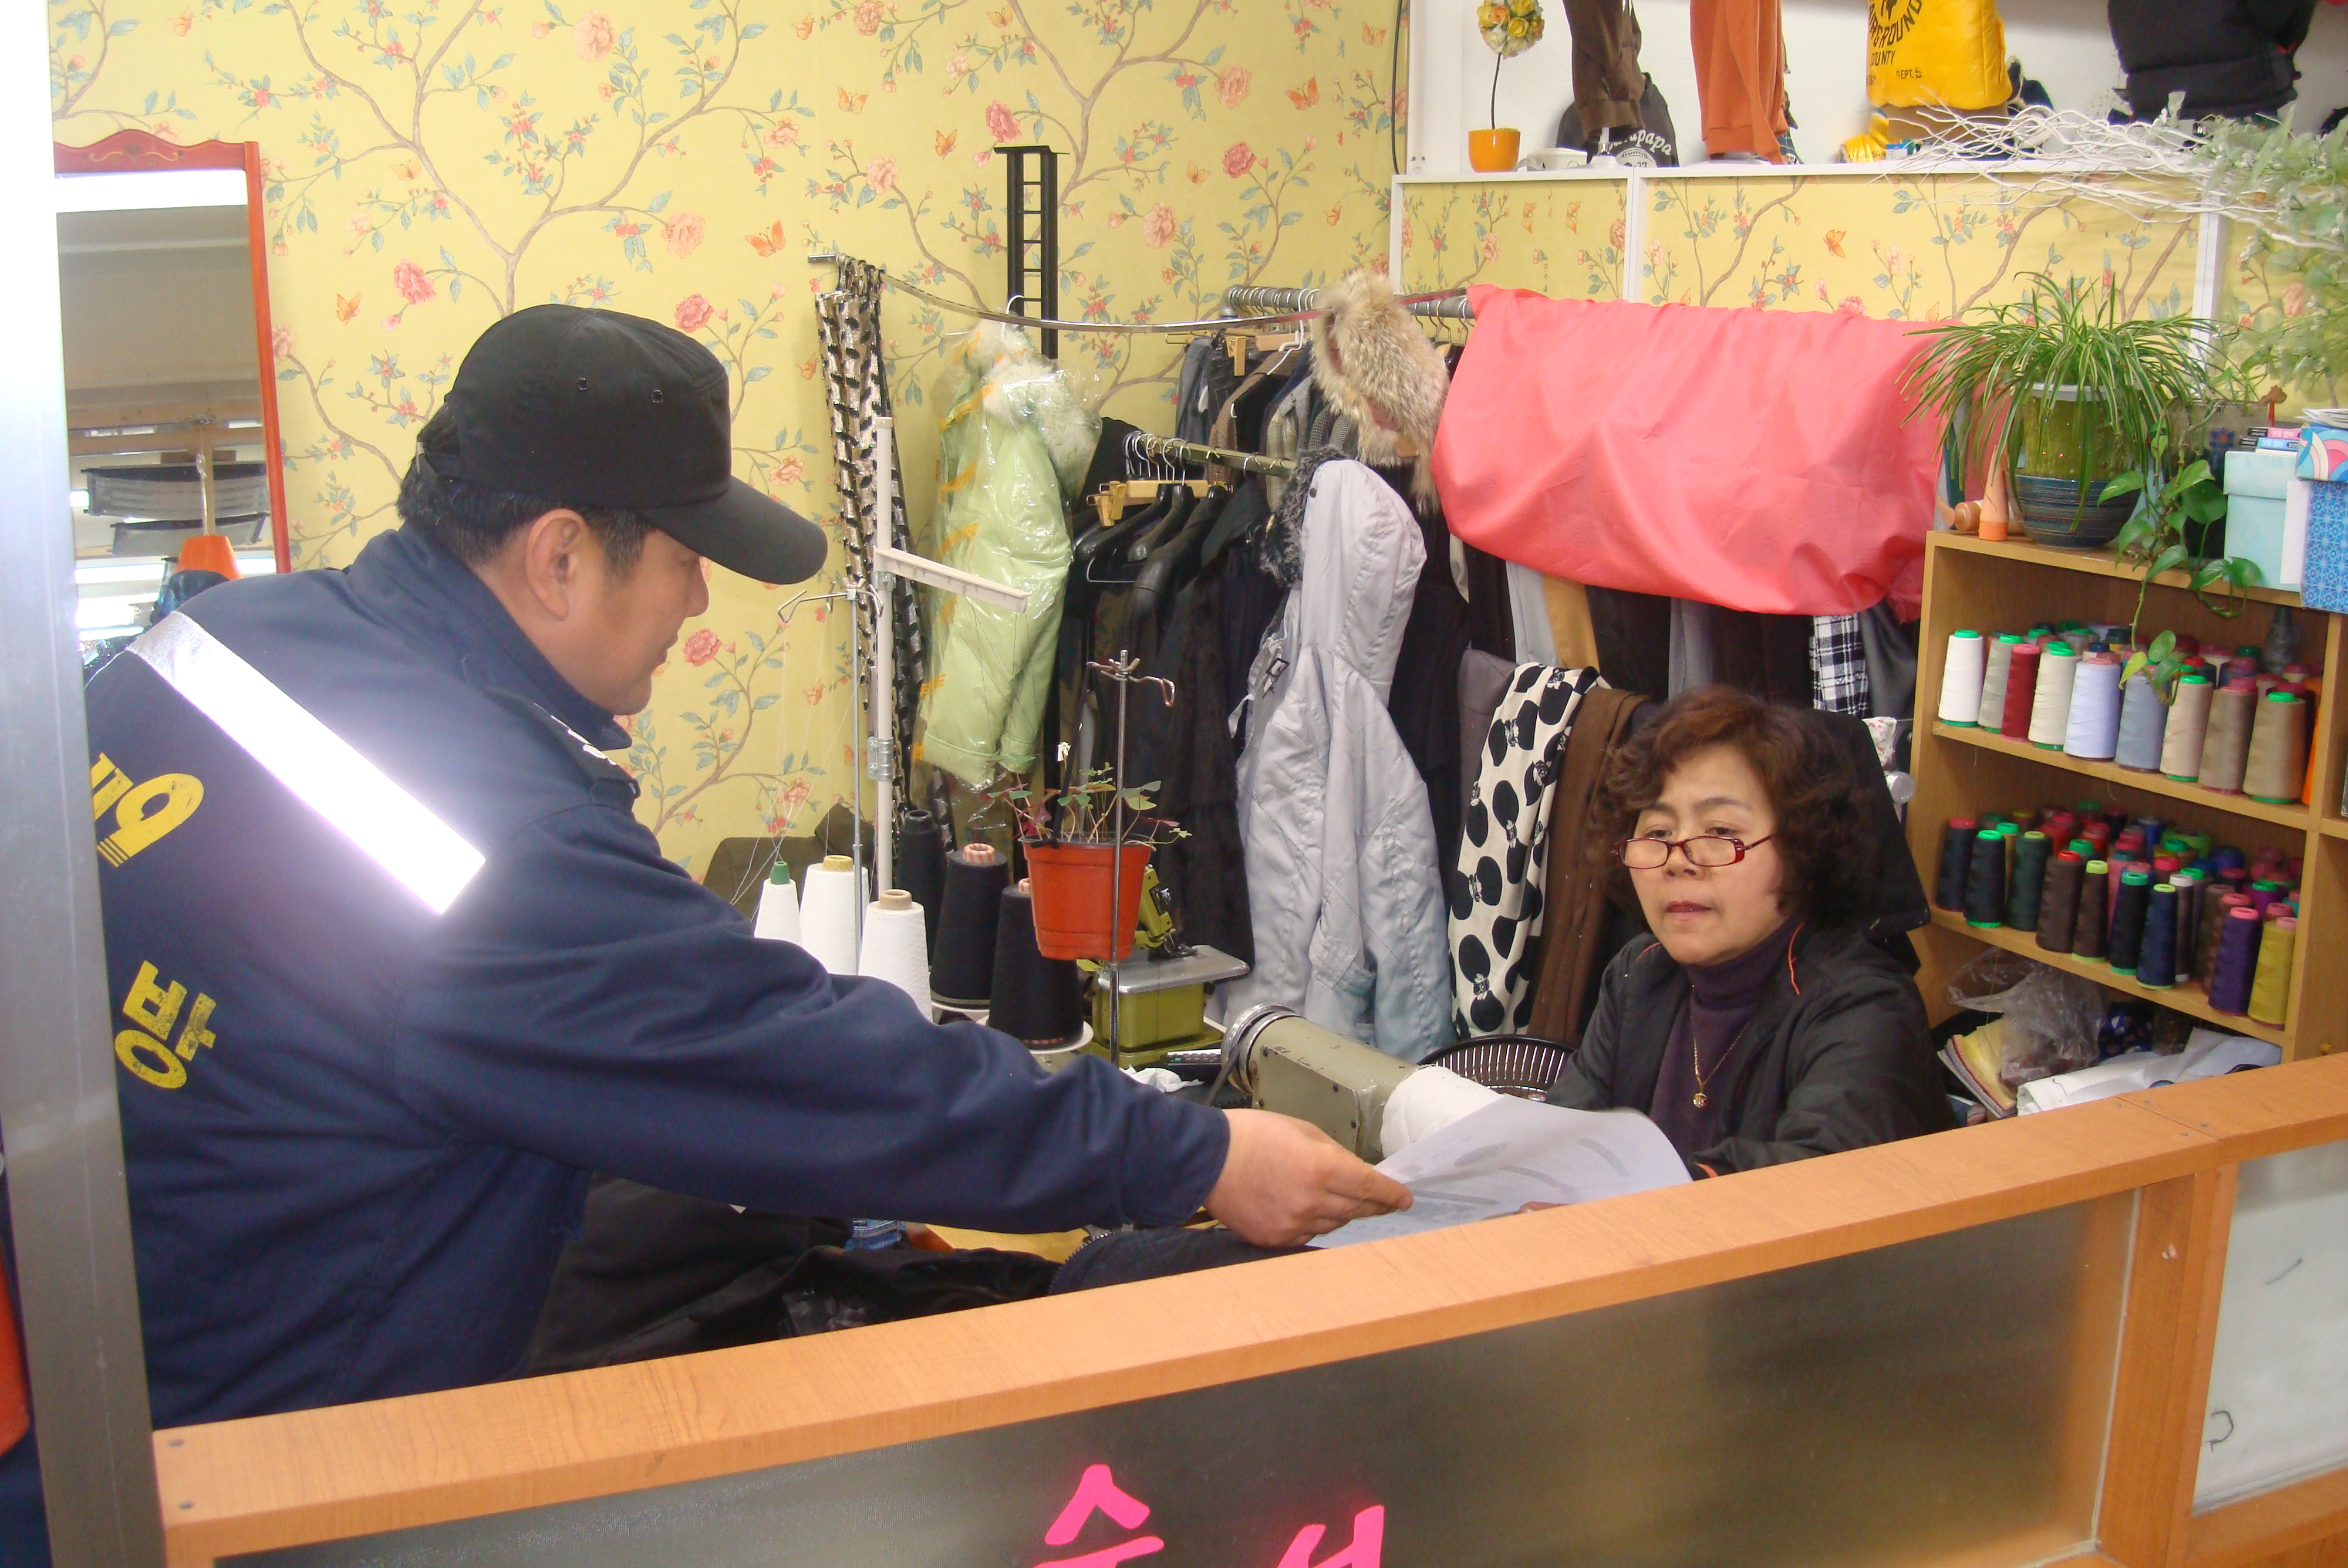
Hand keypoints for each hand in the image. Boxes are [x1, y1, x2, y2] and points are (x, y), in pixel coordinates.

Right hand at [1204, 1109, 1411, 1246]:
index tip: (1405, 1198)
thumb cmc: (1253, 1135)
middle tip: (1385, 1201)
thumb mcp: (1302, 1130)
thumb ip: (1334, 1154)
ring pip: (1335, 1223)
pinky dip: (1315, 1222)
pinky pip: (1309, 1235)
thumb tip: (1357, 1173)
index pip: (1371, 1187)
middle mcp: (1312, 1202)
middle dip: (1374, 1203)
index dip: (1392, 1194)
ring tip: (1337, 1198)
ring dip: (1342, 1211)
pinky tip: (1307, 1209)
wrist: (1206, 1160)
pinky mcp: (1276, 1239)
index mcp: (1322, 1169)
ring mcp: (1293, 1224)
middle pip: (1357, 1208)